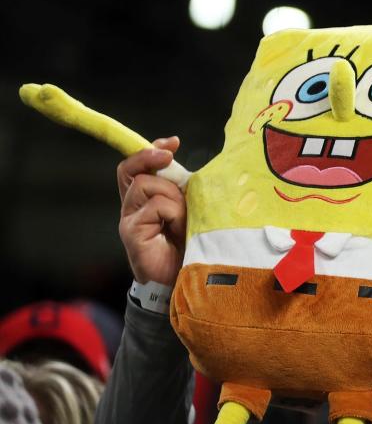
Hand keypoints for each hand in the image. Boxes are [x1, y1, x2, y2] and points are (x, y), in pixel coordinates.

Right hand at [117, 137, 185, 285]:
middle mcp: (132, 207)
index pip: (136, 167)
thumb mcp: (190, 211)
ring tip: (184, 219)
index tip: (173, 142)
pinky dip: (173, 213)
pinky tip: (179, 229)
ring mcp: (129, 220)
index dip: (150, 150)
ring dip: (173, 197)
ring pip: (147, 185)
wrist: (185, 281)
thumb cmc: (190, 246)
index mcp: (145, 200)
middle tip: (172, 159)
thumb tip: (189, 168)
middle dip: (156, 161)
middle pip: (136, 170)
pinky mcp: (131, 233)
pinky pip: (154, 207)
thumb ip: (184, 192)